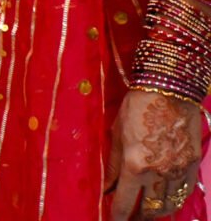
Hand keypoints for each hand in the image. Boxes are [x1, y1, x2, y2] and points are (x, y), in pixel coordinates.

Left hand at [106, 89, 201, 218]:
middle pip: (150, 210)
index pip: (125, 202)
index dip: (118, 216)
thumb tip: (106, 187)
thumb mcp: (117, 133)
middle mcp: (158, 174)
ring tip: (147, 212)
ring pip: (169, 206)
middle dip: (139, 217)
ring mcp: (179, 172)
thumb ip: (112, 164)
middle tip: (131, 217)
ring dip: (157, 212)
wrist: (169, 91)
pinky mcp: (193, 166)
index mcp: (135, 165)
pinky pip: (185, 193)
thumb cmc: (136, 107)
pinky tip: (166, 200)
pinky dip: (174, 200)